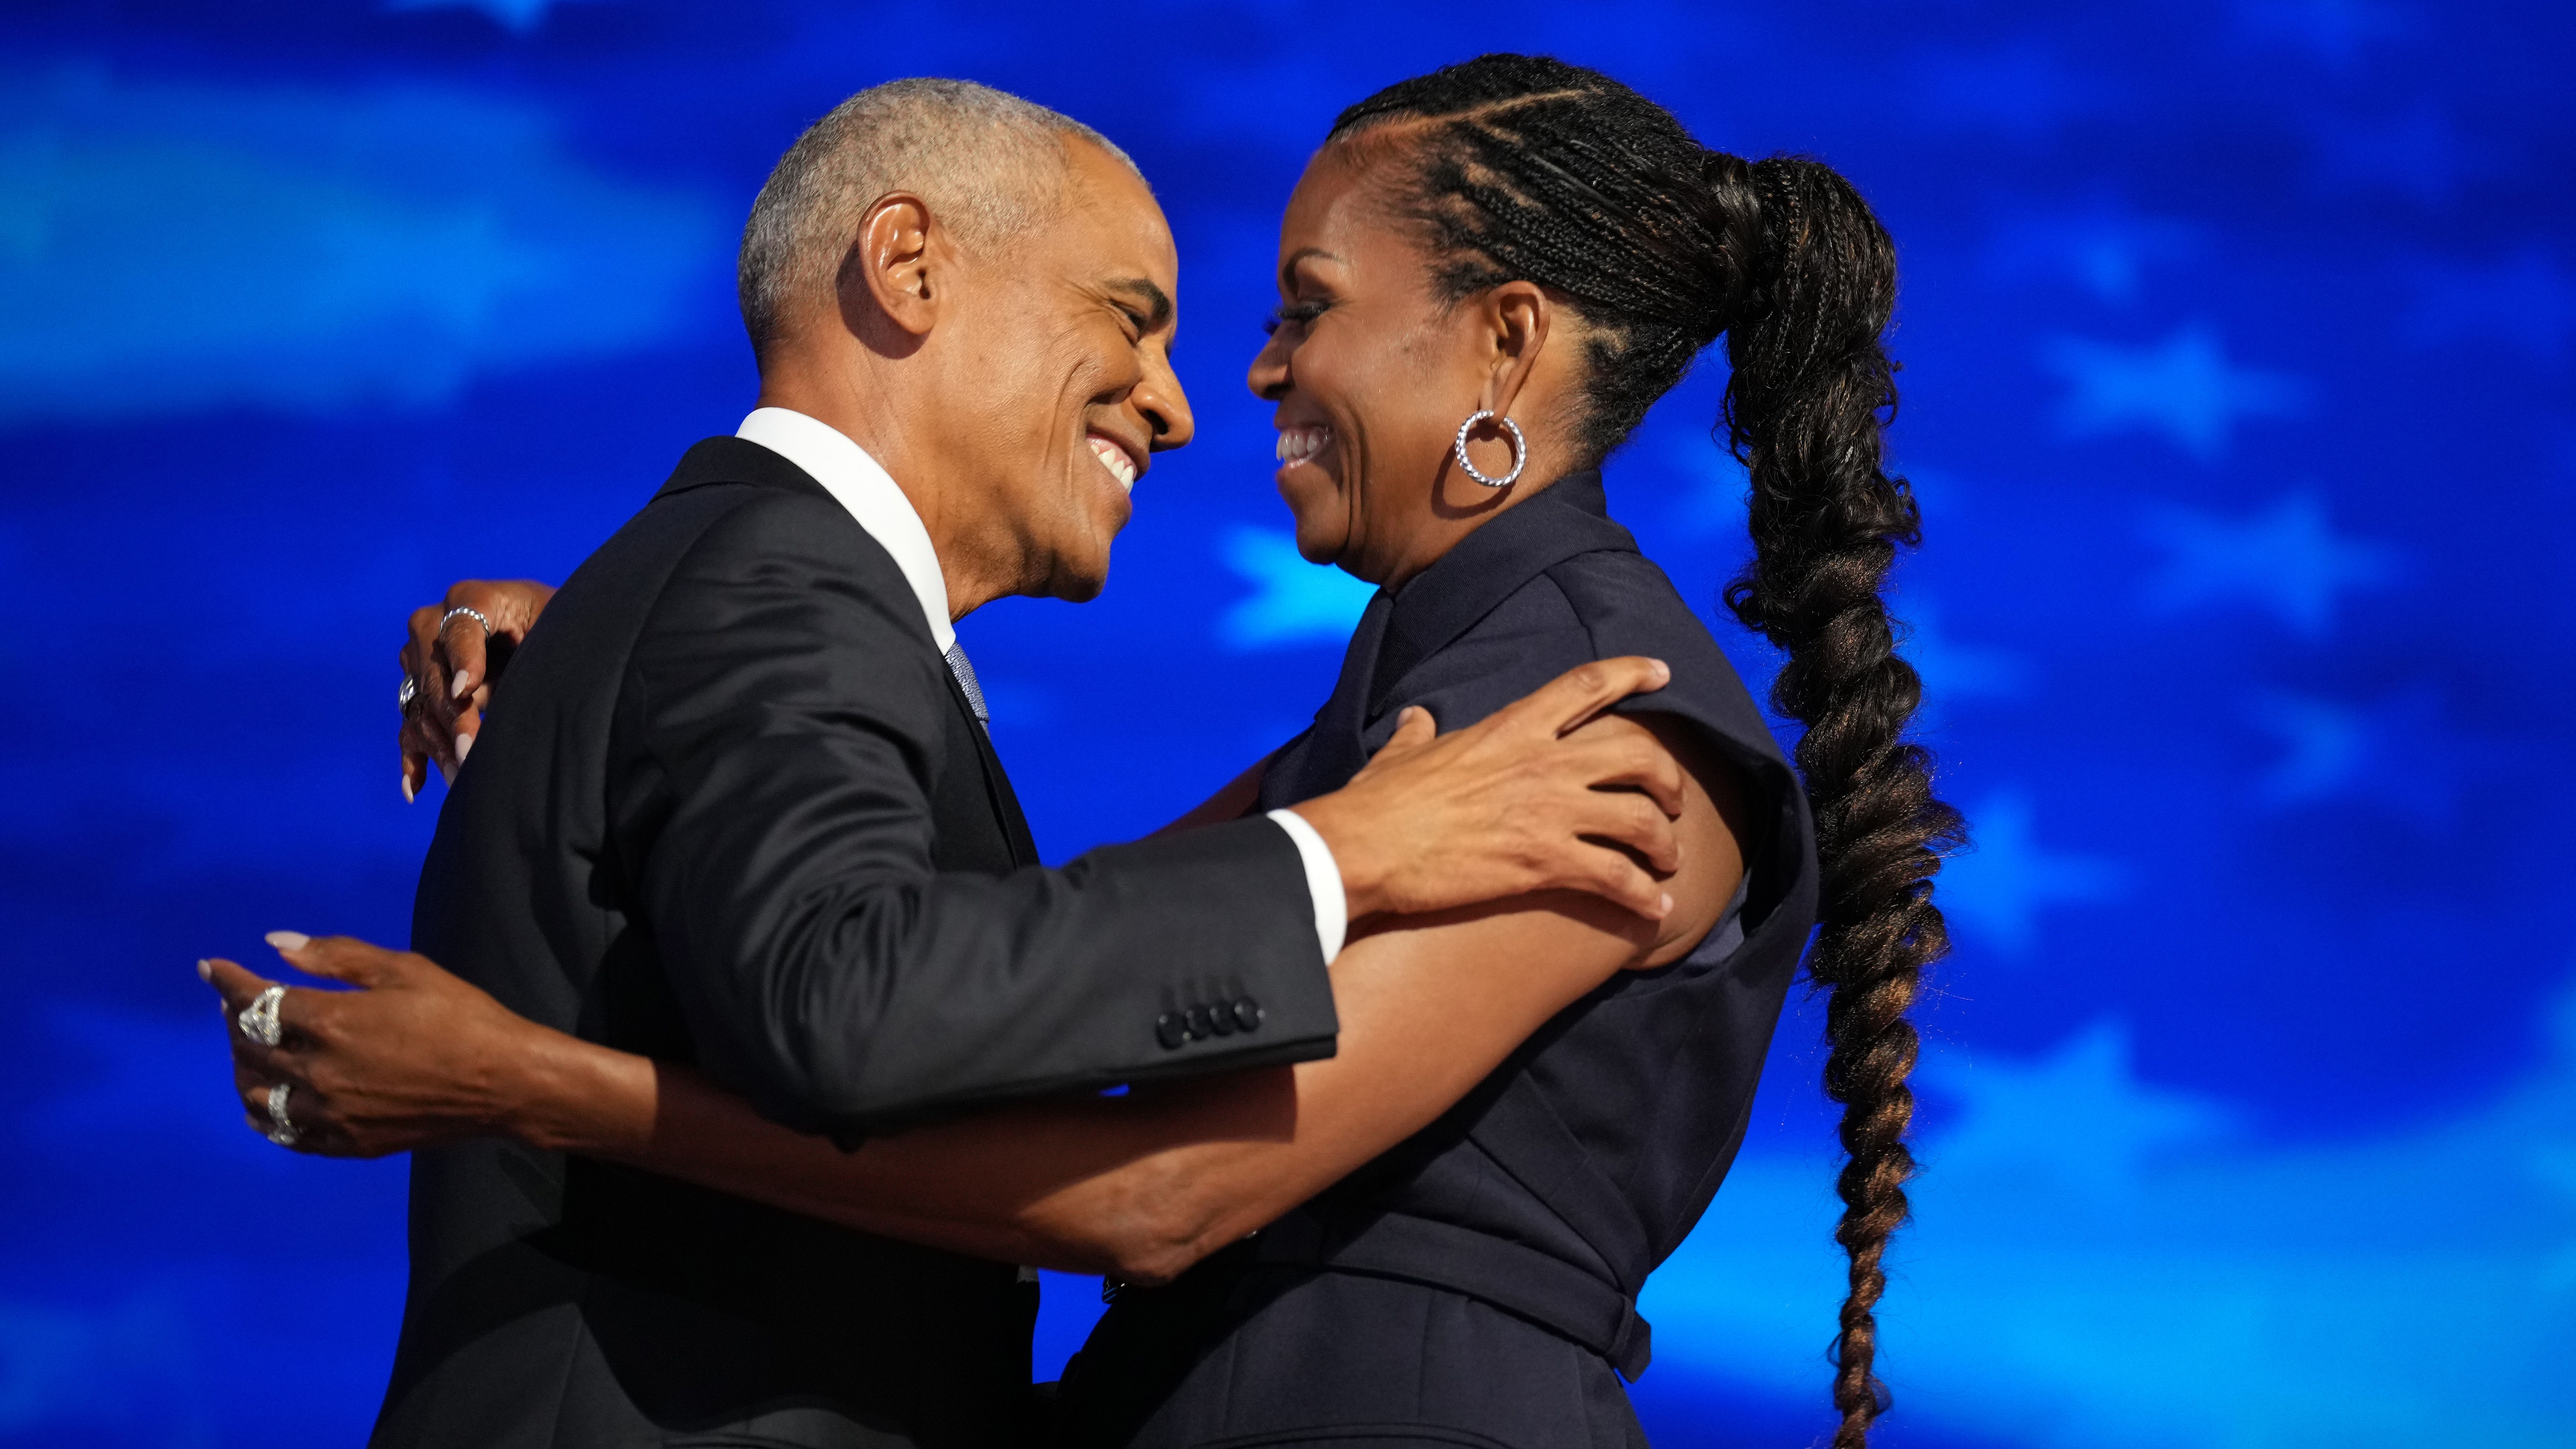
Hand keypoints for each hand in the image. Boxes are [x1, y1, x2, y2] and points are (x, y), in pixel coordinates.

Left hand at [200, 933, 543, 1156]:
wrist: (503, 1083)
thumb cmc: (461, 1017)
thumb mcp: (405, 970)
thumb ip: (336, 956)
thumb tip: (275, 945)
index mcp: (331, 1022)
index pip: (257, 1000)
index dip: (228, 981)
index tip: (210, 967)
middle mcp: (318, 1071)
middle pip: (249, 1046)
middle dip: (234, 1019)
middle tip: (235, 1004)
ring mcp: (329, 1112)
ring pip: (257, 1093)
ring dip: (243, 1067)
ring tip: (248, 1050)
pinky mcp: (345, 1142)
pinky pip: (284, 1133)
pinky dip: (264, 1114)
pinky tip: (264, 1101)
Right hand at [400, 579, 554, 801]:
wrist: (544, 633)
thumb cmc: (556, 626)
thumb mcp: (553, 628)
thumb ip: (527, 651)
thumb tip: (488, 696)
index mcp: (474, 599)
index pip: (460, 627)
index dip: (463, 658)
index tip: (465, 692)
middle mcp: (436, 623)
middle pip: (434, 672)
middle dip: (452, 715)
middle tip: (470, 752)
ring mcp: (421, 658)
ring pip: (420, 703)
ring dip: (438, 743)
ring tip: (462, 776)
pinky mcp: (419, 690)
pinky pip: (409, 725)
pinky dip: (413, 757)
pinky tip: (416, 788)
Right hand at [1289, 656, 1687, 922]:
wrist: (1365, 848)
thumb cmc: (1379, 802)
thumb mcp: (1401, 754)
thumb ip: (1418, 733)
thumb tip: (1415, 719)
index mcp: (1511, 727)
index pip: (1586, 686)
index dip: (1631, 673)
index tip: (1662, 672)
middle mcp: (1543, 763)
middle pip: (1638, 754)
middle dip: (1668, 777)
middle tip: (1673, 799)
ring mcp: (1549, 813)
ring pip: (1641, 819)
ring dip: (1665, 842)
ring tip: (1668, 860)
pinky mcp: (1545, 863)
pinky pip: (1618, 878)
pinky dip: (1646, 894)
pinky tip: (1656, 907)